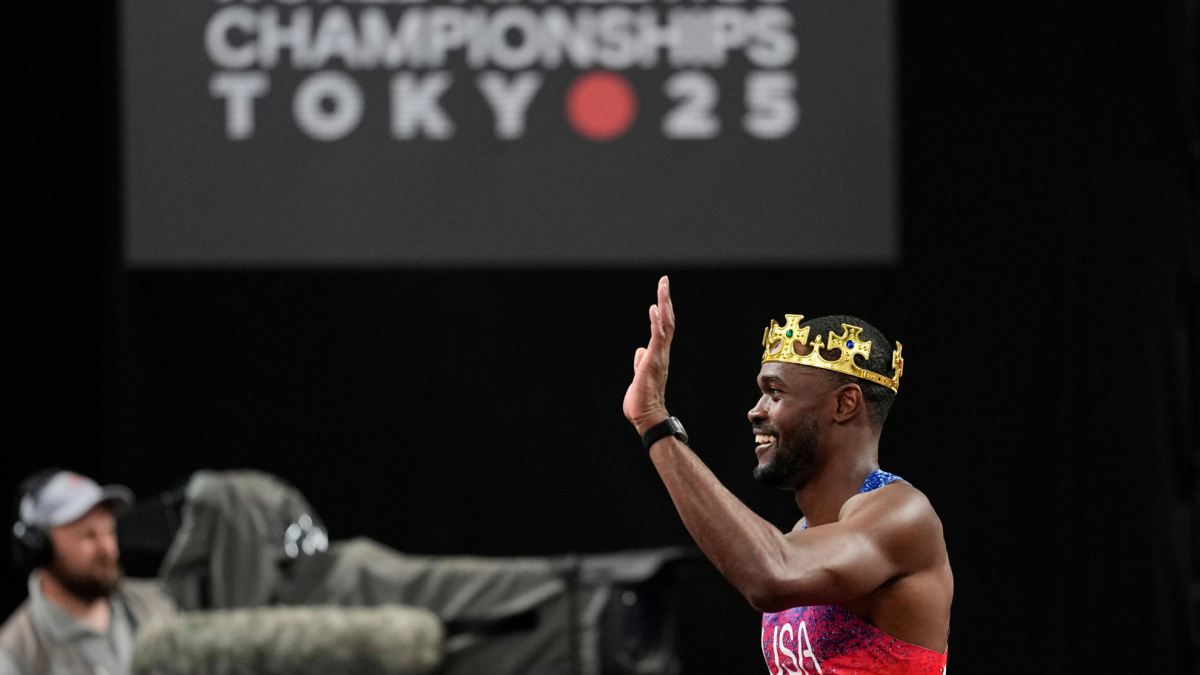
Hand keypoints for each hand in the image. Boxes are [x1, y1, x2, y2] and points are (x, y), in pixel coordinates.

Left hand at [623, 276, 674, 434]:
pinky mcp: (654, 361)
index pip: (663, 327)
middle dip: (666, 299)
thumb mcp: (639, 376)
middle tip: (664, 280)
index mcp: (658, 355)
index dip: (663, 309)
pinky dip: (656, 322)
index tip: (662, 292)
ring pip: (665, 325)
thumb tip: (640, 352)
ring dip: (664, 304)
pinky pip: (657, 337)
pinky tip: (654, 308)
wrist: (646, 417)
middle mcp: (662, 353)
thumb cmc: (642, 401)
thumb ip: (641, 362)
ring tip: (663, 286)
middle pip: (668, 321)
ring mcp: (659, 356)